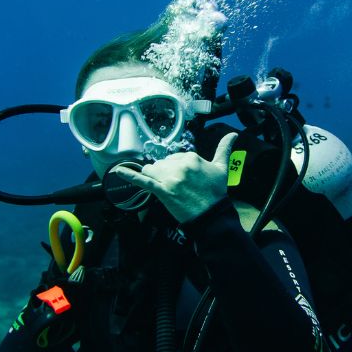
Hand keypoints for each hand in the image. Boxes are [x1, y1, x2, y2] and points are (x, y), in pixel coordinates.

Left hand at [115, 132, 237, 222]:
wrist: (212, 215)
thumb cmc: (216, 193)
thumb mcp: (221, 168)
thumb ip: (224, 149)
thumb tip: (233, 135)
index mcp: (192, 157)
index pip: (176, 157)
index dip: (178, 169)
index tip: (185, 180)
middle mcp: (179, 165)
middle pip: (162, 164)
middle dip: (167, 174)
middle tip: (178, 188)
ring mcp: (170, 178)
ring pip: (152, 170)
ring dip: (155, 178)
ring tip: (165, 187)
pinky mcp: (162, 191)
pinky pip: (143, 181)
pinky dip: (129, 176)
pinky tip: (118, 171)